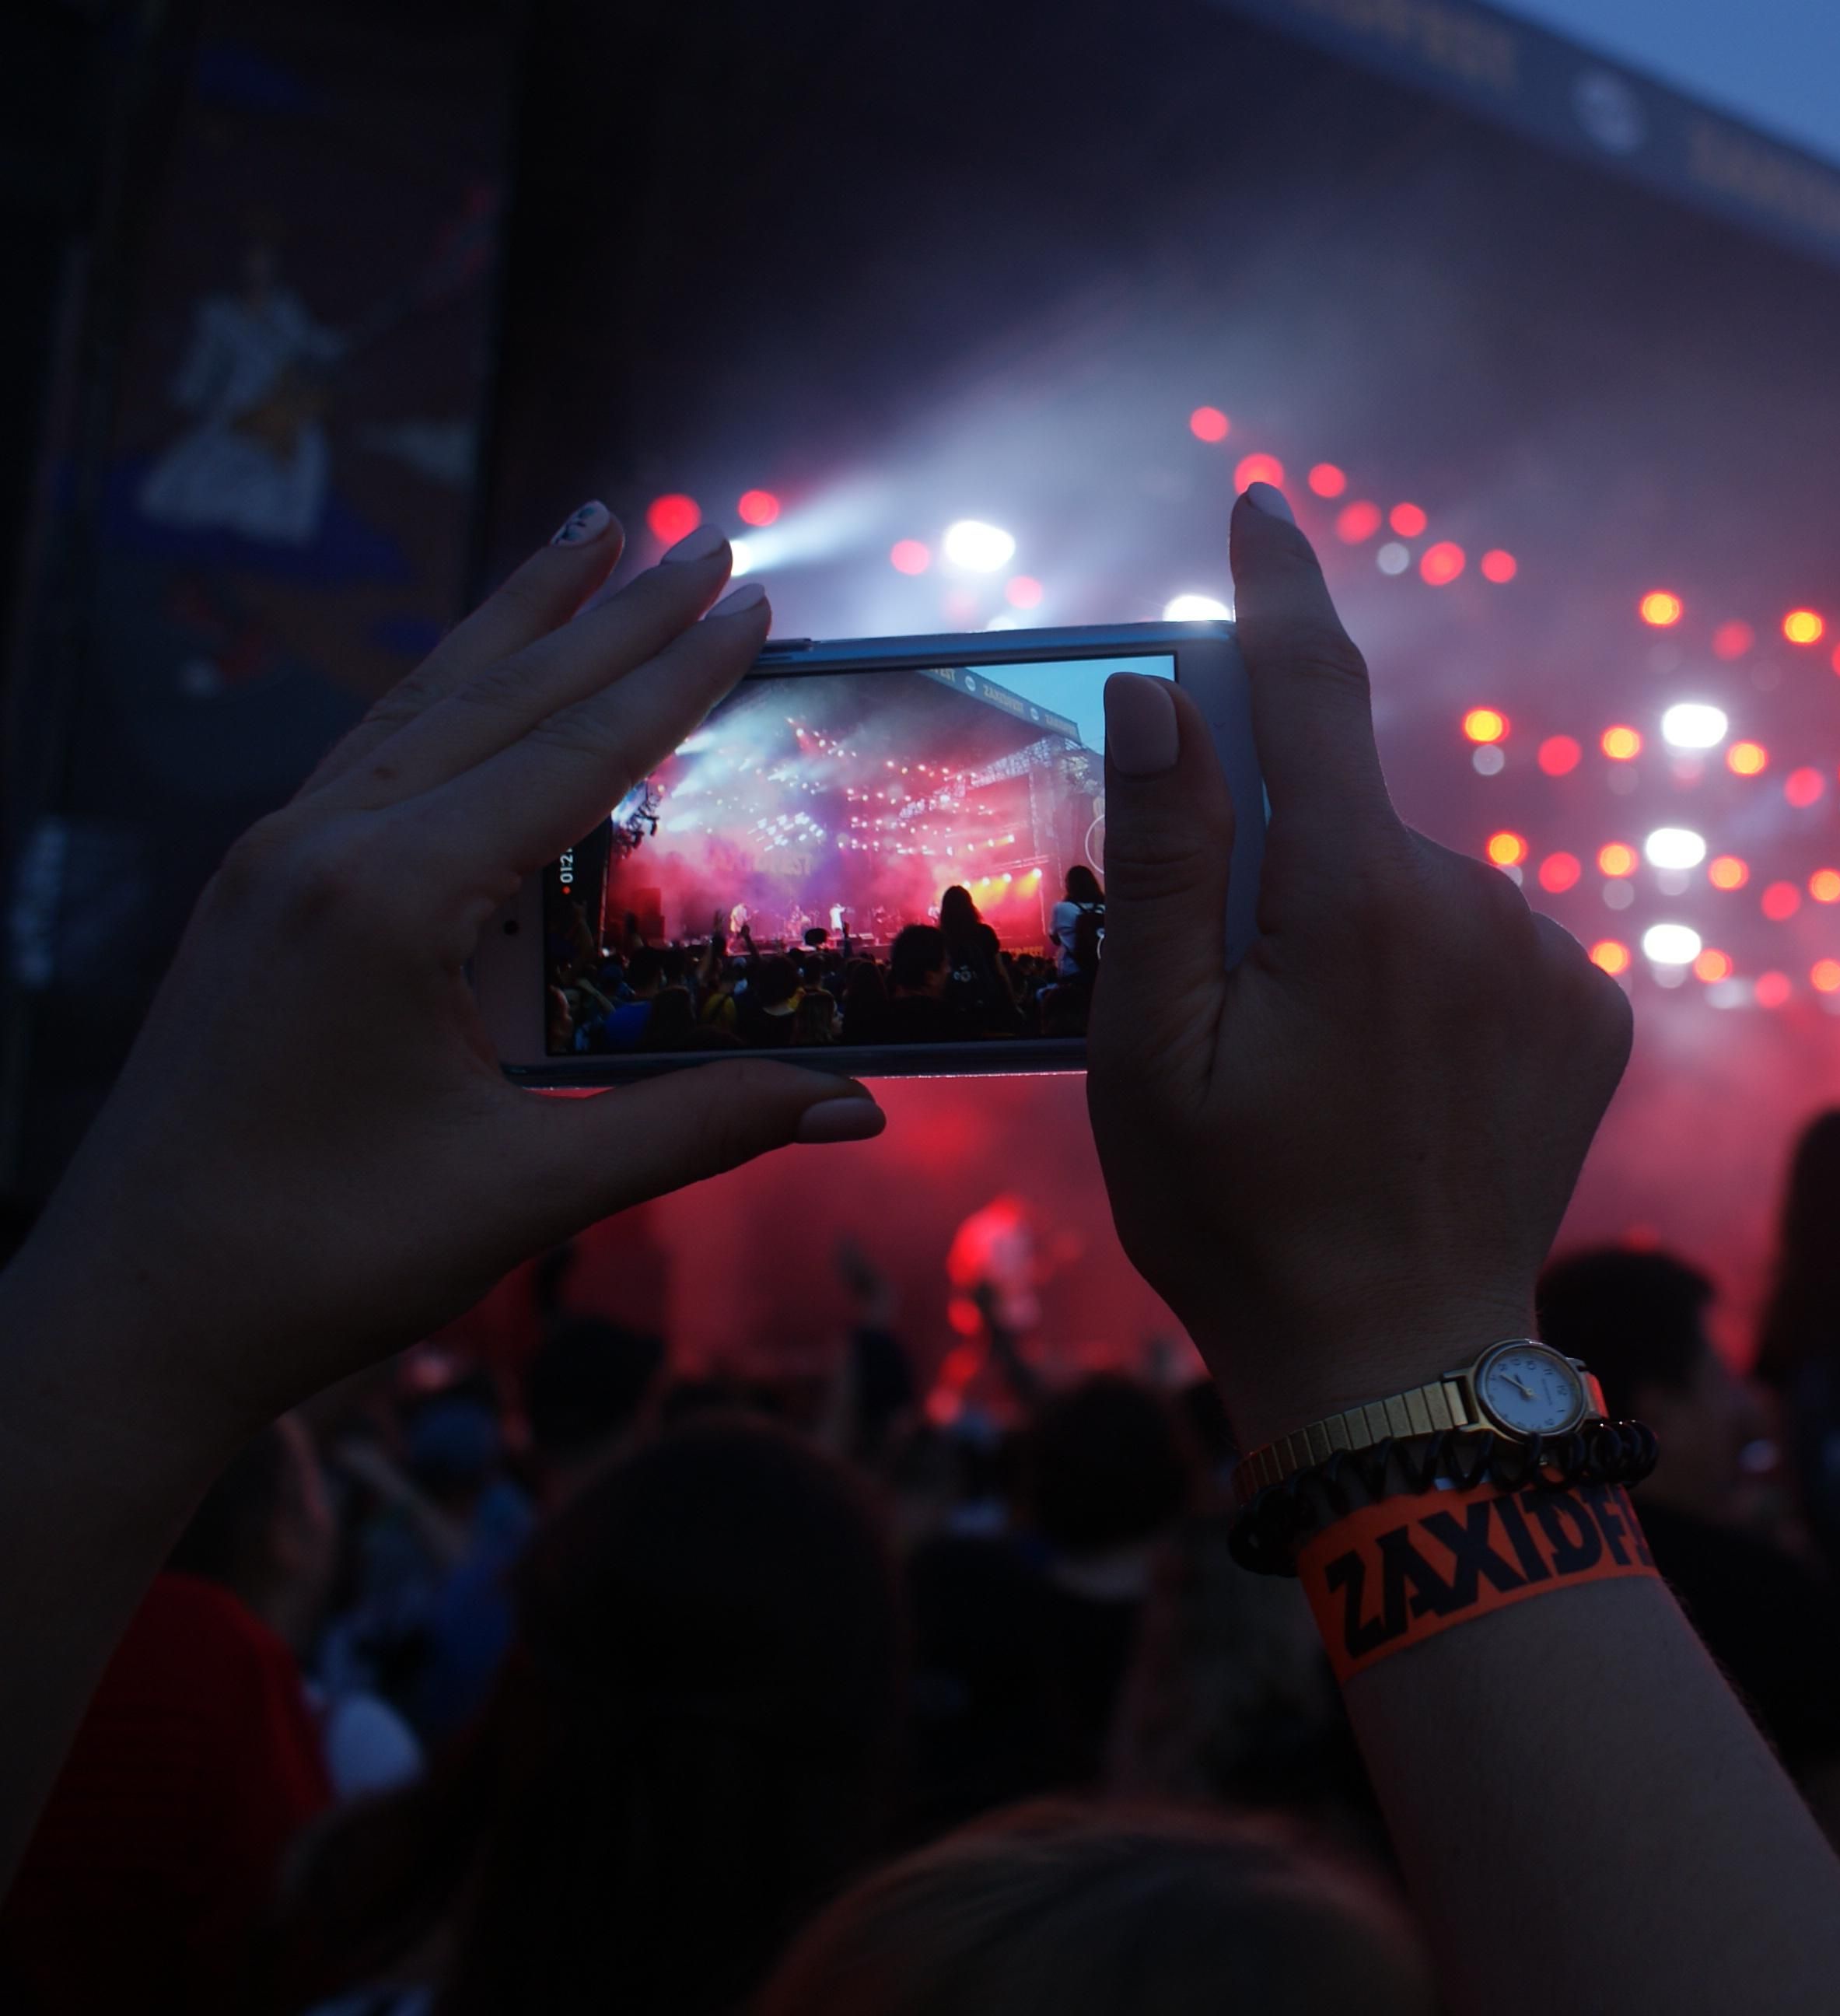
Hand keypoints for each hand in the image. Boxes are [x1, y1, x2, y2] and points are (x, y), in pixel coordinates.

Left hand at [6, 506, 884, 1458]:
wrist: (126, 1318)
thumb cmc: (313, 1259)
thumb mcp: (523, 1194)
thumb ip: (693, 1129)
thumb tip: (855, 1106)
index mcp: (385, 900)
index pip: (566, 758)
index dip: (671, 678)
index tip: (748, 599)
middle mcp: (318, 849)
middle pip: (494, 698)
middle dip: (608, 614)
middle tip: (701, 538)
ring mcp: (271, 864)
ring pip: (418, 706)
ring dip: (516, 624)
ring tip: (590, 539)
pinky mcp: (254, 897)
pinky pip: (369, 757)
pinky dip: (445, 694)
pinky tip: (478, 676)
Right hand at [1086, 486, 1632, 1447]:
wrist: (1398, 1367)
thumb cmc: (1240, 1220)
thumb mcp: (1151, 1049)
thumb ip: (1166, 860)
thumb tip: (1166, 689)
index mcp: (1355, 901)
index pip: (1312, 691)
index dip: (1278, 591)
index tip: (1262, 508)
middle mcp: (1475, 904)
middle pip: (1351, 818)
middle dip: (1286, 870)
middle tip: (1240, 1019)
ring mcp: (1550, 959)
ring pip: (1418, 887)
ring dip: (1361, 933)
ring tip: (1327, 1080)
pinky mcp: (1594, 1012)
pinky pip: (1489, 945)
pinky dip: (1436, 980)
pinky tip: (1405, 1085)